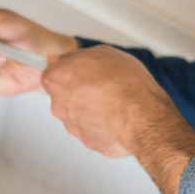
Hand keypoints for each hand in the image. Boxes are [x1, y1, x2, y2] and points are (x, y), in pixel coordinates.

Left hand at [42, 46, 194, 193]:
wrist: (141, 116)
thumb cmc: (124, 84)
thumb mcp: (103, 52)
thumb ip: (81, 57)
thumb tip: (76, 60)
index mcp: (57, 78)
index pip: (53, 72)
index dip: (71, 71)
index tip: (82, 71)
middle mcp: (59, 103)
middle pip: (64, 95)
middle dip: (80, 91)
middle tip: (102, 86)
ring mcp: (72, 125)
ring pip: (79, 113)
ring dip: (92, 108)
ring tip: (114, 102)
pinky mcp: (87, 141)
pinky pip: (92, 129)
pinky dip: (102, 124)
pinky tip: (117, 117)